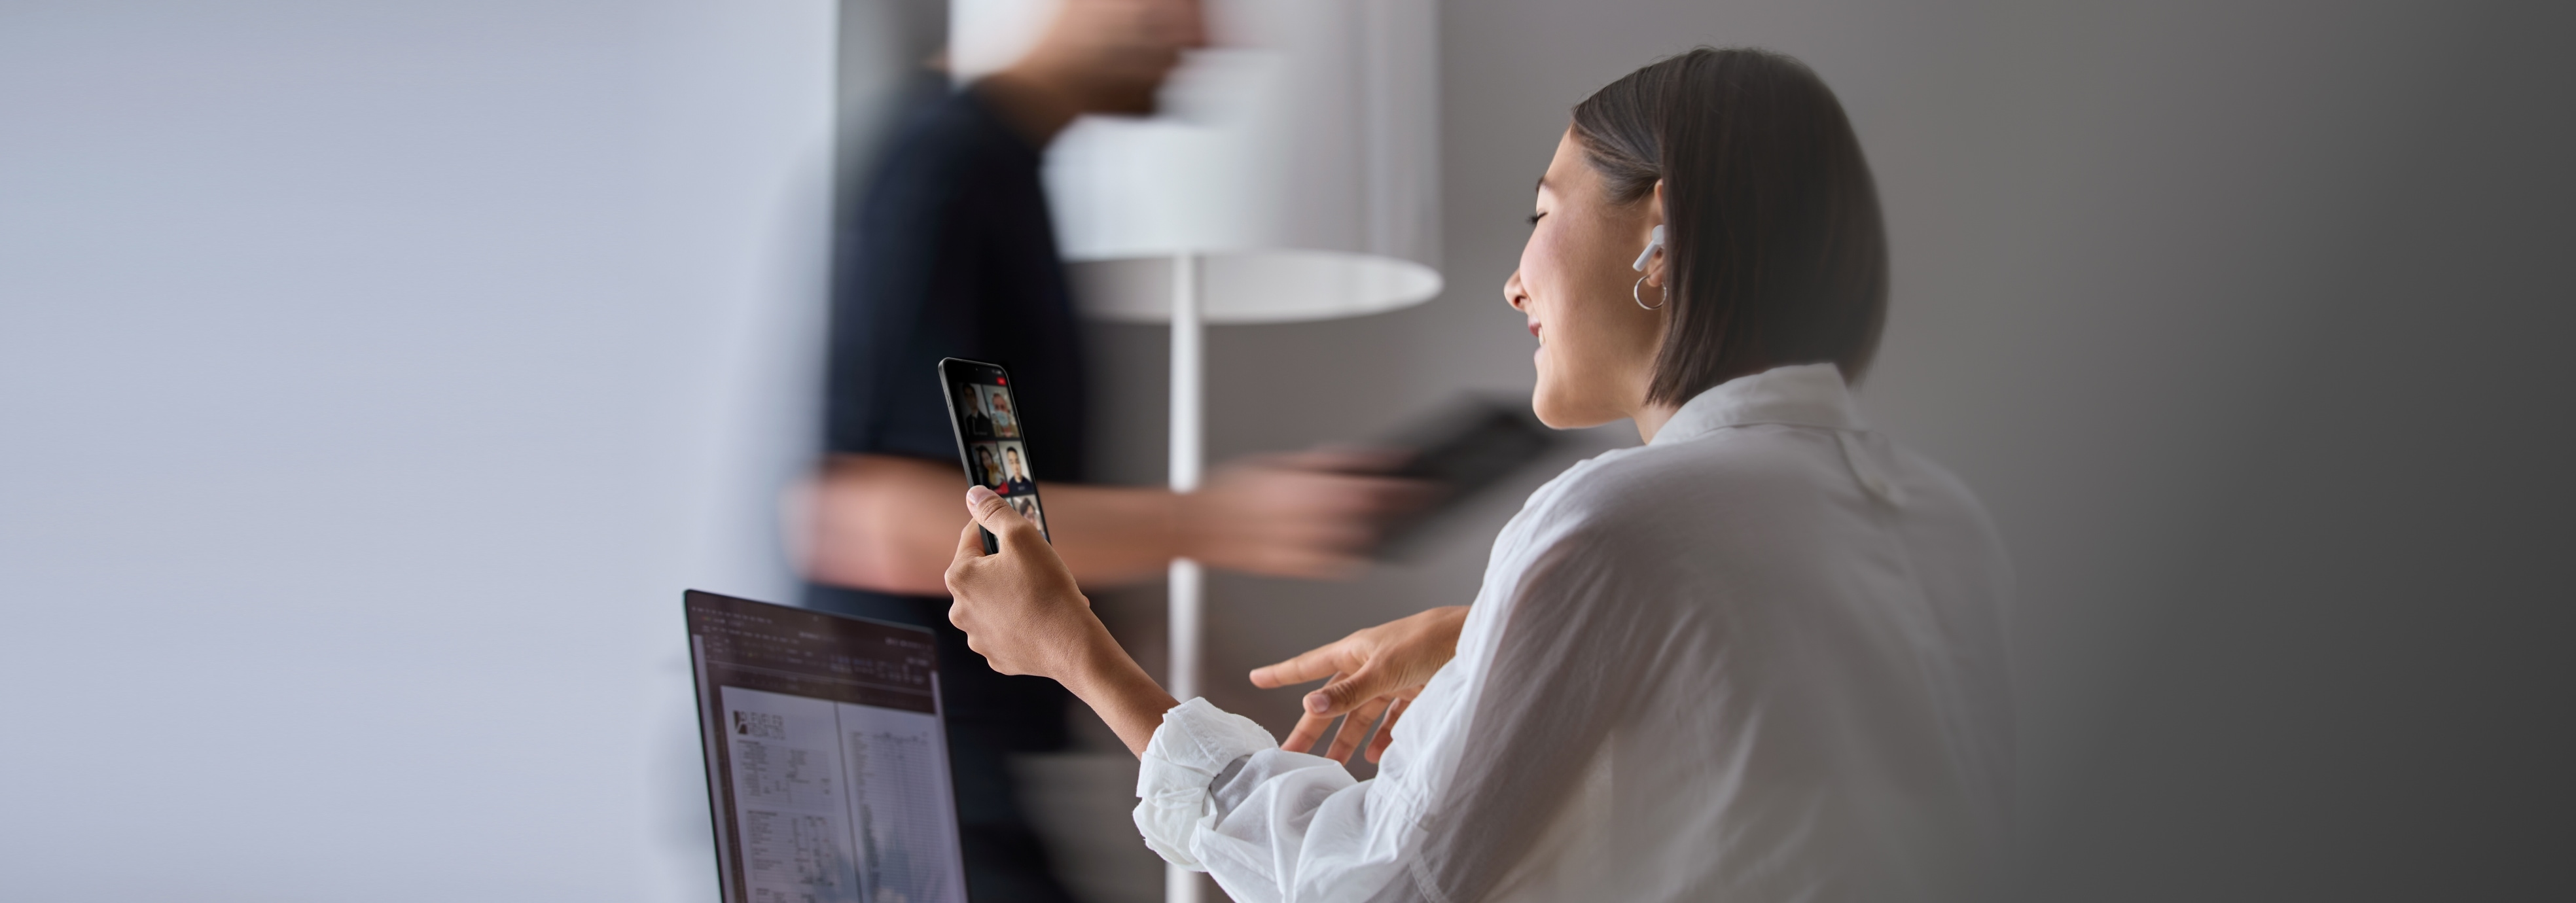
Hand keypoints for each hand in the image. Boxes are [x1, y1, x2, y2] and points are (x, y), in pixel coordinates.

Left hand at [946, 485, 1178, 754]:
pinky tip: (1042, 619)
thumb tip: (974, 494)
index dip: (998, 529)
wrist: (1071, 645)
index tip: (1020, 531)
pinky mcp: (997, 656)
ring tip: (1044, 594)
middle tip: (1038, 567)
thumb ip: (995, 511)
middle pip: (984, 573)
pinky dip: (1021, 622)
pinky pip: (1007, 630)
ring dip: (1015, 595)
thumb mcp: (1023, 536)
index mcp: (959, 577)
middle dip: (1009, 567)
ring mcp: (977, 637)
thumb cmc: (1047, 589)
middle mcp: (960, 609)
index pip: (972, 537)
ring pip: (995, 603)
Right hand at [1180, 449, 1433, 579]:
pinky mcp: (1304, 568)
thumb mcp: (1285, 463)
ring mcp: (1313, 548)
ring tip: (1400, 520)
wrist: (1202, 527)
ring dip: (1385, 531)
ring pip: (1367, 543)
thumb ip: (1333, 464)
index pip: (1381, 488)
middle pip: (1381, 516)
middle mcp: (1319, 521)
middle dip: (1408, 509)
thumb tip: (1375, 459)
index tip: (1436, 482)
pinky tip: (1365, 541)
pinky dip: (1359, 551)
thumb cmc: (1236, 489)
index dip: (1414, 486)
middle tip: (1428, 501)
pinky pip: (1345, 562)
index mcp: (1316, 489)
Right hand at [1248, 605, 1468, 762]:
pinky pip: (1393, 719)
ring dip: (1349, 739)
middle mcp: (1370, 666)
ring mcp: (1393, 680)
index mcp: (1355, 652)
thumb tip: (1309, 706)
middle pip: (1333, 701)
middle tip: (1291, 754)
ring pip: (1362, 715)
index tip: (1256, 678)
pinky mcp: (1416, 692)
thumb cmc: (1429, 642)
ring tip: (1336, 765)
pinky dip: (1385, 737)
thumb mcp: (1383, 669)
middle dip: (1312, 728)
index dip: (1282, 674)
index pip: (1310, 666)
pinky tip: (1381, 755)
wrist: (1477, 641)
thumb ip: (1348, 691)